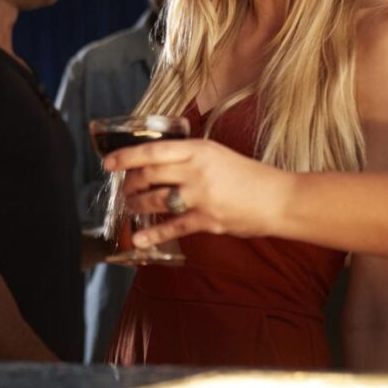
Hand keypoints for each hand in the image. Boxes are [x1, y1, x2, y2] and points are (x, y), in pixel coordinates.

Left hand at [103, 137, 278, 245]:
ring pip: (156, 201)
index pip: (153, 150)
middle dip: (131, 183)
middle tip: (124, 188)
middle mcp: (196, 170)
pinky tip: (139, 238)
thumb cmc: (249, 175)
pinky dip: (153, 234)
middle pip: (150, 175)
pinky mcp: (207, 220)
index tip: (108, 163)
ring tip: (130, 207)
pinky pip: (173, 227)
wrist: (278, 199)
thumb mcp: (218, 154)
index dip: (126, 156)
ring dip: (137, 206)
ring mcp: (201, 196)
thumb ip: (190, 156)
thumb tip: (159, 161)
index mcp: (199, 149)